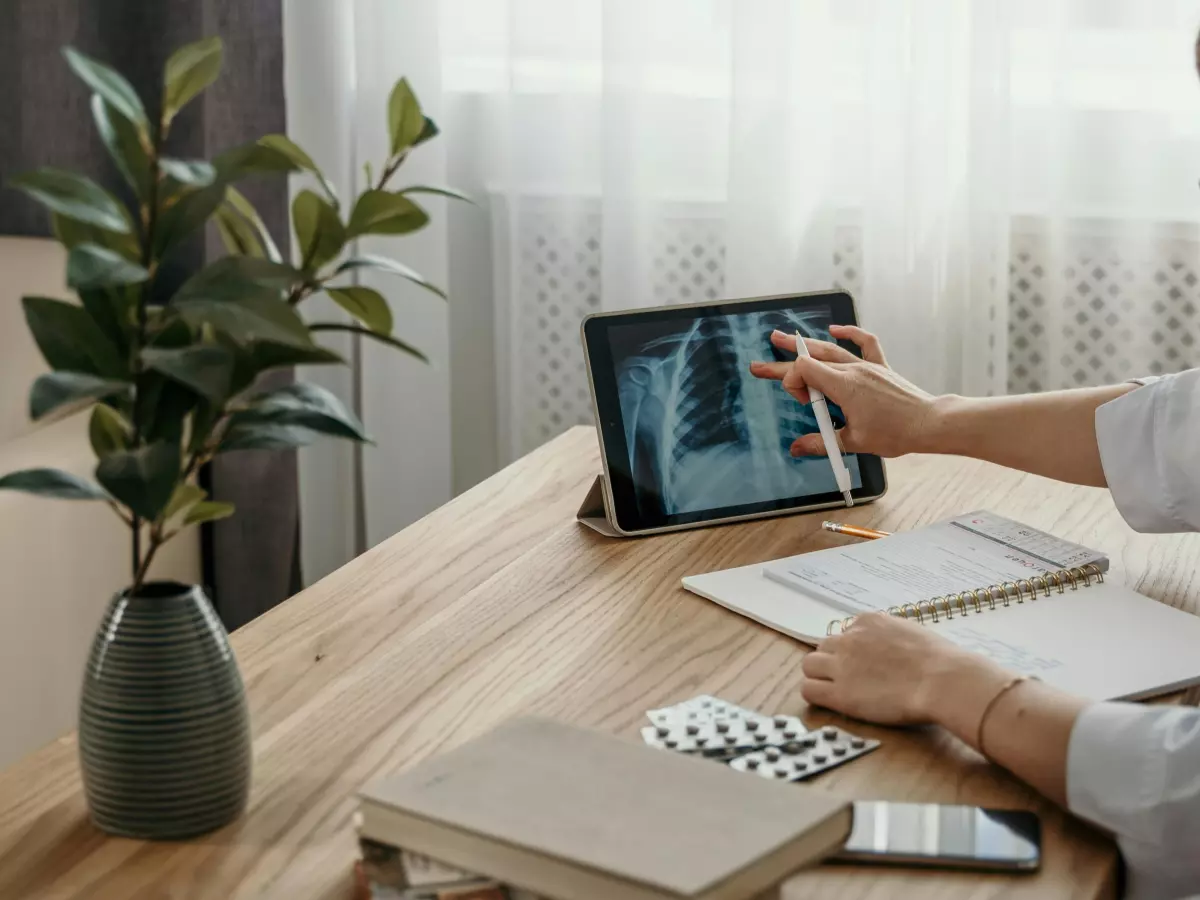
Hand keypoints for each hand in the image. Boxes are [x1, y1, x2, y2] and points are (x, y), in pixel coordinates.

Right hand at [748, 325, 938, 457]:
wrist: (929, 423)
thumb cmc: (896, 433)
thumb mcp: (852, 441)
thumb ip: (821, 442)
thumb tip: (797, 447)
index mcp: (843, 386)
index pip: (804, 370)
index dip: (793, 383)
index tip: (805, 403)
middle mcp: (852, 370)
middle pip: (810, 359)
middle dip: (781, 362)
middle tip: (759, 365)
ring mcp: (866, 366)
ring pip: (830, 349)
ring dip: (805, 344)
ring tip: (783, 338)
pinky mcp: (880, 367)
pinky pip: (865, 343)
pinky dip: (849, 334)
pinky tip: (835, 330)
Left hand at [800, 612, 1009, 725]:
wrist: (943, 680)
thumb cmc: (941, 661)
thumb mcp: (912, 633)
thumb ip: (891, 636)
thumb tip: (889, 647)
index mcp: (868, 621)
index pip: (846, 633)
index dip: (852, 651)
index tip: (864, 664)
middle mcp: (850, 639)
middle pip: (823, 647)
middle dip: (832, 661)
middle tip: (849, 679)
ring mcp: (842, 665)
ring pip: (810, 665)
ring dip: (820, 676)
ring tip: (837, 690)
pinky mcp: (840, 693)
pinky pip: (809, 690)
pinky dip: (816, 695)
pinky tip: (830, 702)